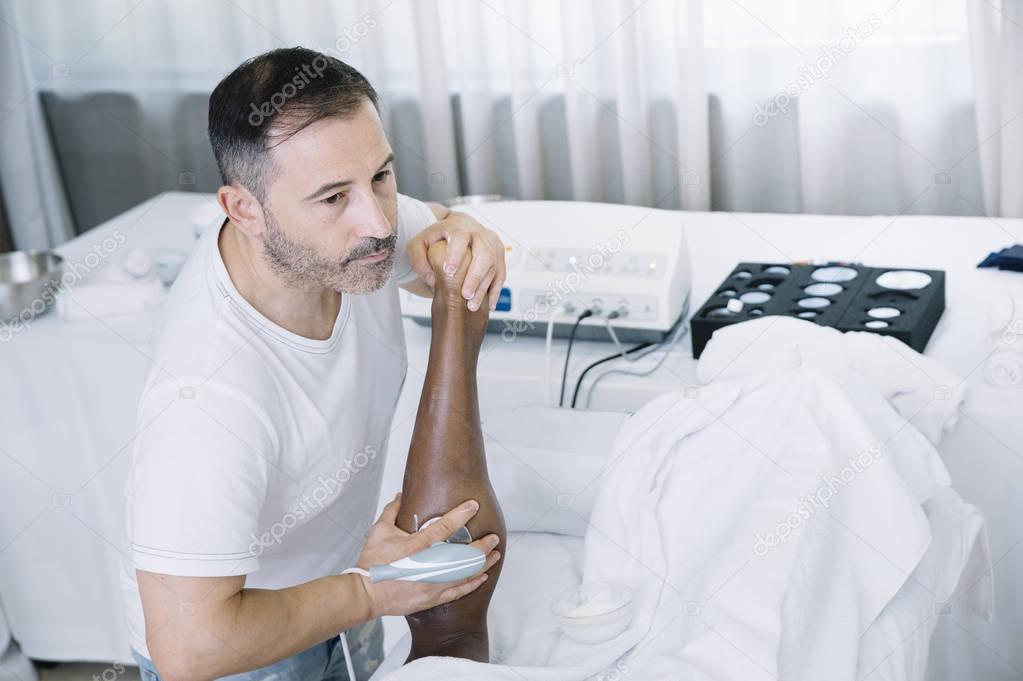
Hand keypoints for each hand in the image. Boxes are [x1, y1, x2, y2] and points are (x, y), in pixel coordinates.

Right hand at [352, 493, 501, 617]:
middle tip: (493, 537)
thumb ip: (392, 511)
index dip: (461, 514)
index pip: (444, 527)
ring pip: (465, 574)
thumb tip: (401, 496)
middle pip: (463, 555)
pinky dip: (472, 583)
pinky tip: (481, 576)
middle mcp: (428, 565)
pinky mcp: (431, 597)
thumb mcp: (379, 531)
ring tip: (495, 555)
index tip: (473, 506)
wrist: (366, 593)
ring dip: (482, 564)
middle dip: (482, 545)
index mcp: (416, 546)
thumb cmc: (372, 563)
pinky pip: (458, 591)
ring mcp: (432, 583)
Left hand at [407, 211, 505, 311]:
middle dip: (475, 277)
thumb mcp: (419, 243)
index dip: (456, 254)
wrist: (459, 227)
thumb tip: (430, 277)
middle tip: (465, 295)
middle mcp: (479, 233)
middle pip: (484, 254)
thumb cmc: (438, 237)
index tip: (449, 271)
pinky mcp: (499, 254)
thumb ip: (418, 258)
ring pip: (494, 266)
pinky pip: (501, 274)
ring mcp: (492, 243)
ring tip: (472, 305)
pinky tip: (490, 304)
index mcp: (459, 227)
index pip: (460, 236)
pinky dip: (496, 290)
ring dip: (484, 288)